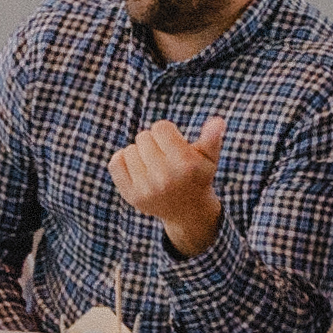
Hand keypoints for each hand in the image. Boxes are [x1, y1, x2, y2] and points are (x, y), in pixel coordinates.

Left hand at [109, 117, 229, 252]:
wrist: (188, 212)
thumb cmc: (197, 175)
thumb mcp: (209, 157)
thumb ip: (213, 137)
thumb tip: (217, 121)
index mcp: (185, 164)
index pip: (160, 127)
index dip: (166, 132)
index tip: (173, 143)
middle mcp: (165, 177)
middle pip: (143, 136)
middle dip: (153, 142)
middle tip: (164, 156)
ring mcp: (146, 188)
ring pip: (130, 149)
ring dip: (140, 153)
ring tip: (153, 164)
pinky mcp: (131, 196)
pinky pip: (115, 163)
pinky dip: (123, 160)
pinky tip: (137, 167)